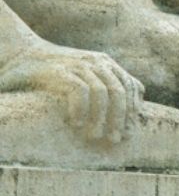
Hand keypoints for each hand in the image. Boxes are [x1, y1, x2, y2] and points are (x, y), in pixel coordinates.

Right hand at [0, 39, 143, 143]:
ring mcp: (79, 65)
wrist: (22, 54)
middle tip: (115, 140)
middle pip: (119, 92)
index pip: (130, 86)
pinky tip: (76, 123)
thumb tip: (140, 97)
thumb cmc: (56, 70)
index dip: (133, 110)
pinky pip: (80, 91)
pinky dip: (81, 109)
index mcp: (106, 63)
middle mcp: (96, 62)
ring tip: (95, 136)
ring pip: (102, 93)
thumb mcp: (89, 73)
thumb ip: (112, 82)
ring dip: (101, 118)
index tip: (130, 131)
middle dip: (120, 119)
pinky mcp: (61, 71)